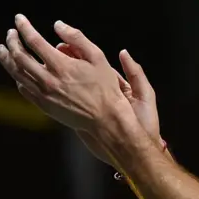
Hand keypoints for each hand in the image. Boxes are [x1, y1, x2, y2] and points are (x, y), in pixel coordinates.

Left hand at [0, 15, 131, 133]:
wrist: (104, 117)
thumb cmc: (104, 85)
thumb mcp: (97, 56)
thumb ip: (76, 38)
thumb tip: (57, 24)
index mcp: (61, 65)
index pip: (35, 41)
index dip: (24, 28)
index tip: (19, 18)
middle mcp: (48, 80)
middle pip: (20, 57)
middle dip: (12, 41)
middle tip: (9, 32)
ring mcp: (43, 94)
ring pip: (17, 73)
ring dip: (6, 59)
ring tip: (1, 49)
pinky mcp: (43, 105)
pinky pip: (23, 89)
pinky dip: (17, 77)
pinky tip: (17, 71)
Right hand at [59, 42, 161, 166]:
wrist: (139, 150)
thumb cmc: (146, 123)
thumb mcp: (144, 95)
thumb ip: (135, 73)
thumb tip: (123, 52)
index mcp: (119, 89)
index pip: (101, 69)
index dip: (88, 58)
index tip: (73, 47)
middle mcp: (106, 97)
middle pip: (87, 79)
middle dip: (73, 67)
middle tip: (58, 55)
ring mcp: (96, 110)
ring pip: (78, 92)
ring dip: (66, 82)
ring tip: (52, 70)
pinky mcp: (88, 122)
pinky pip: (75, 109)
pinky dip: (65, 100)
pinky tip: (54, 92)